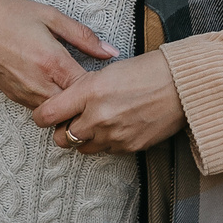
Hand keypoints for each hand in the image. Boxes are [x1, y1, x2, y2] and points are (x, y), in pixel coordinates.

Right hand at [0, 0, 116, 107]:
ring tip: (80, 93)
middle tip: (100, 93)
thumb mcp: (49, 15)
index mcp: (52, 62)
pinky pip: (39, 108)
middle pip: (74, 109)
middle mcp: (39, 84)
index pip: (88, 90)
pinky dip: (51, 103)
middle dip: (88, 103)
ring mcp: (24, 94)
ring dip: (69, 106)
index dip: (103, 89)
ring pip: (56, 114)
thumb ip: (83, 36)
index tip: (111, 82)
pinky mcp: (12, 96)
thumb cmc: (5, 13)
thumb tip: (111, 52)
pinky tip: (55, 87)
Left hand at [34, 51, 182, 153]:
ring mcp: (113, 135)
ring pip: (82, 148)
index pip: (48, 114)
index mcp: (89, 92)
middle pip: (62, 138)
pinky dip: (105, 142)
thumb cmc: (147, 72)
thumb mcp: (106, 71)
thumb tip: (67, 101)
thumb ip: (83, 89)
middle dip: (62, 131)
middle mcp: (98, 117)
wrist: (180, 86)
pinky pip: (106, 151)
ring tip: (94, 124)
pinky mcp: (128, 147)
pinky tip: (115, 127)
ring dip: (83, 138)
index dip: (41, 116)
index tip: (43, 115)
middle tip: (69, 121)